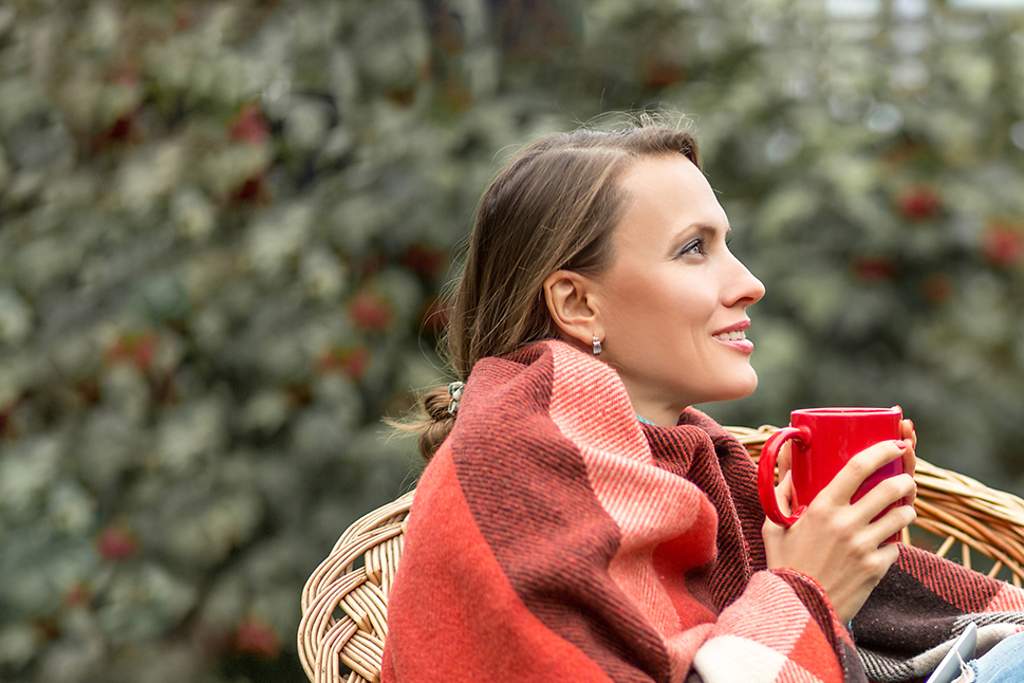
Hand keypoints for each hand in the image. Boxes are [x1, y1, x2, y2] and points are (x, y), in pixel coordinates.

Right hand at [763, 438, 917, 622]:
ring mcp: (864, 547)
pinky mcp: (876, 569)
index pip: (858, 468)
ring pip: (902, 517)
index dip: (882, 451)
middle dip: (906, 480)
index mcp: (821, 507)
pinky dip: (894, 542)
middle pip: (890, 490)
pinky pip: (896, 547)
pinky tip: (884, 542)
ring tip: (901, 509)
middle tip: (906, 479)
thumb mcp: (775, 523)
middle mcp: (846, 524)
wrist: (798, 607)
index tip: (895, 444)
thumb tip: (786, 457)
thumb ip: (783, 489)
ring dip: (906, 510)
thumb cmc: (784, 563)